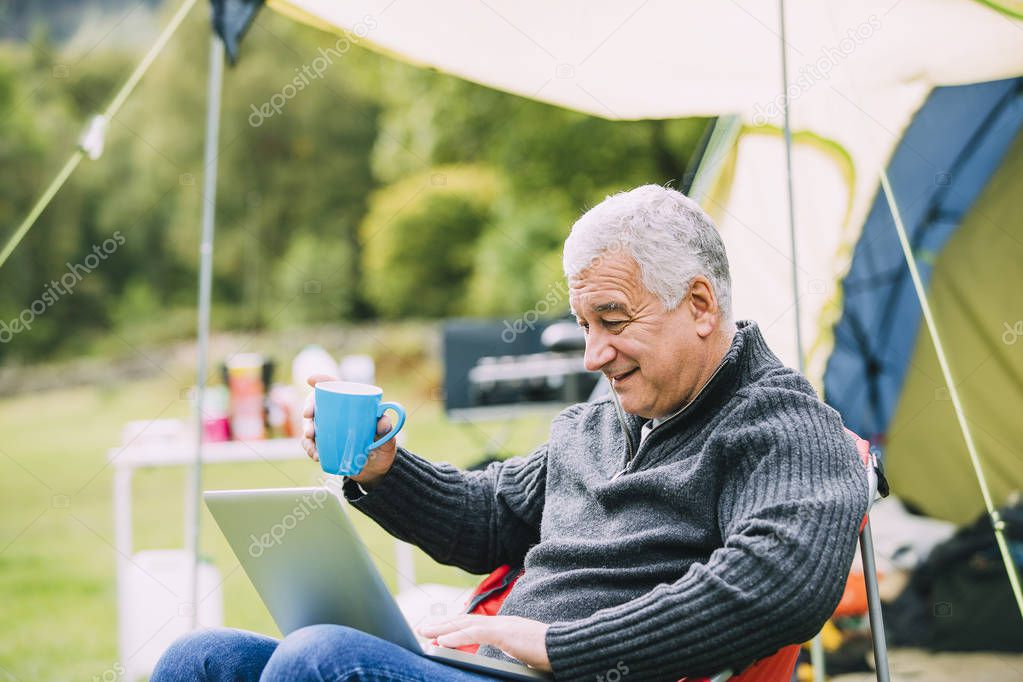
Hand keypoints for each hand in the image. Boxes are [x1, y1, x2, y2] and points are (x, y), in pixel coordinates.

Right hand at [302, 374, 399, 488]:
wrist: (378, 468)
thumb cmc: (383, 445)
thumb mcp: (388, 436)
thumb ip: (386, 428)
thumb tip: (382, 422)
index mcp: (352, 404)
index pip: (336, 387)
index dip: (322, 380)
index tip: (310, 380)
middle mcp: (337, 414)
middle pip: (317, 404)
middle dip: (308, 408)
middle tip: (307, 417)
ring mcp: (329, 429)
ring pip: (310, 424)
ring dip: (306, 430)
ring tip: (310, 440)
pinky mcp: (325, 445)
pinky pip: (311, 443)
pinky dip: (310, 448)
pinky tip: (315, 454)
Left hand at [417, 615, 550, 671]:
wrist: (570, 648)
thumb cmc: (552, 654)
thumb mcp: (525, 654)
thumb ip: (511, 653)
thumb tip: (505, 664)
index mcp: (506, 627)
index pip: (475, 625)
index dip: (455, 626)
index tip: (438, 631)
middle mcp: (503, 622)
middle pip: (466, 621)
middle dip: (443, 624)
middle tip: (422, 628)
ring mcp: (504, 626)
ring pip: (466, 624)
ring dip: (443, 629)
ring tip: (425, 632)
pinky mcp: (506, 633)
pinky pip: (476, 634)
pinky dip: (457, 637)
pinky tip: (441, 642)